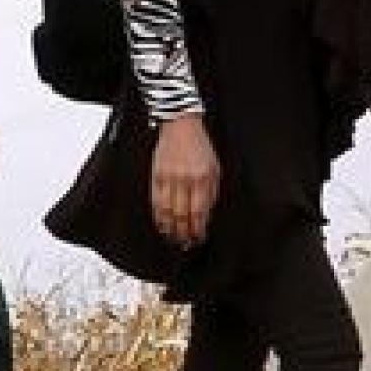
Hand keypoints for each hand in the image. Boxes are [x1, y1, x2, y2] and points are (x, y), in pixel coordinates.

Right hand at [151, 113, 218, 247]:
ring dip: (169, 227)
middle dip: (183, 232)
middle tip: (184, 243)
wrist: (180, 127)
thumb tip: (205, 215)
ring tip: (172, 237)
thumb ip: (211, 192)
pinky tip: (160, 222)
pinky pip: (156, 200)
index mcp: (203, 179)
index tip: (198, 238)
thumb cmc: (200, 147)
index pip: (200, 212)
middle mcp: (186, 180)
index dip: (198, 229)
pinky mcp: (156, 175)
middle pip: (182, 214)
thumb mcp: (215, 169)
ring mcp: (169, 177)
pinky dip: (158, 214)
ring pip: (167, 210)